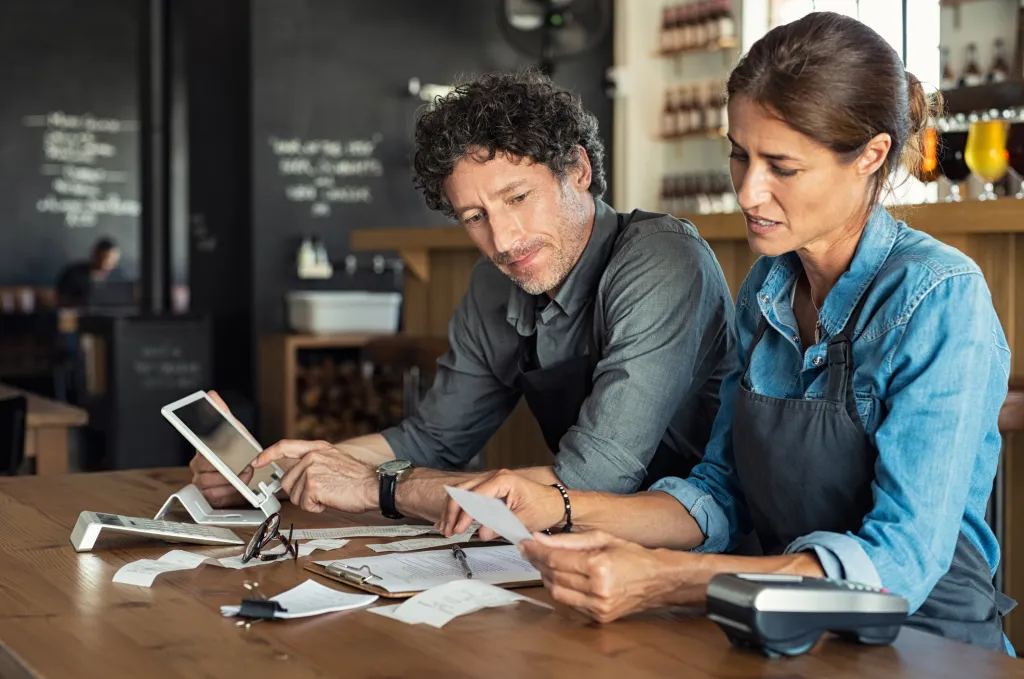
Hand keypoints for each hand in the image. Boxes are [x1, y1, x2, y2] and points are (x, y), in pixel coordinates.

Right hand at [188, 390, 258, 507]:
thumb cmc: (237, 450)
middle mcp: (197, 464)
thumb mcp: (234, 429)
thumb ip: (222, 412)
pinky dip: (227, 493)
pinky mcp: (207, 495)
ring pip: (209, 483)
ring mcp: (200, 480)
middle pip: (206, 468)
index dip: (209, 453)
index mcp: (202, 448)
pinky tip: (236, 487)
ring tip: (243, 476)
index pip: (199, 449)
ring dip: (230, 481)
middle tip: (243, 466)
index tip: (216, 456)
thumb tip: (211, 395)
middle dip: (228, 468)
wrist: (246, 470)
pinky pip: (213, 496)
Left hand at [253, 440, 377, 512]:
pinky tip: (330, 500)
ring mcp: (311, 470)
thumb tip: (296, 475)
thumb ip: (313, 463)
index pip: (284, 446)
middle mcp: (312, 456)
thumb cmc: (358, 478)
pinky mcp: (312, 485)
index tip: (257, 461)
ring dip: (310, 501)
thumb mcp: (334, 460)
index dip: (267, 454)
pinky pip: (304, 504)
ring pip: (295, 495)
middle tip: (321, 492)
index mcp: (317, 448)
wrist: (373, 486)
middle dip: (300, 492)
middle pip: (287, 481)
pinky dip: (316, 508)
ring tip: (330, 494)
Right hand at [437, 470, 564, 539]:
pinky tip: (452, 520)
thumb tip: (481, 533)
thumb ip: (501, 525)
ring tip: (447, 528)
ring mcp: (492, 482)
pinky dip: (460, 509)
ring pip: (463, 493)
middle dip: (452, 511)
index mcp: (502, 480)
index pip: (475, 496)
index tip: (459, 529)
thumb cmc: (545, 507)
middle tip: (448, 530)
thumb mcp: (523, 519)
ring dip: (453, 511)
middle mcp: (494, 477)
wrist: (556, 504)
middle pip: (462, 491)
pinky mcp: (491, 491)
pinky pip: (470, 497)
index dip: (464, 514)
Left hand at [520, 531, 688, 622]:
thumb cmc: (632, 555)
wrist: (657, 579)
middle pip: (554, 576)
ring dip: (547, 577)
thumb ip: (567, 540)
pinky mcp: (599, 617)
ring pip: (557, 593)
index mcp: (599, 566)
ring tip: (546, 563)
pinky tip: (561, 578)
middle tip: (531, 551)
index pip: (556, 559)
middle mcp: (598, 589)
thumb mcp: (601, 538)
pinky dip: (561, 590)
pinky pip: (569, 603)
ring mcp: (599, 606)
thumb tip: (539, 538)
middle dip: (538, 562)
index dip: (536, 551)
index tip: (525, 543)